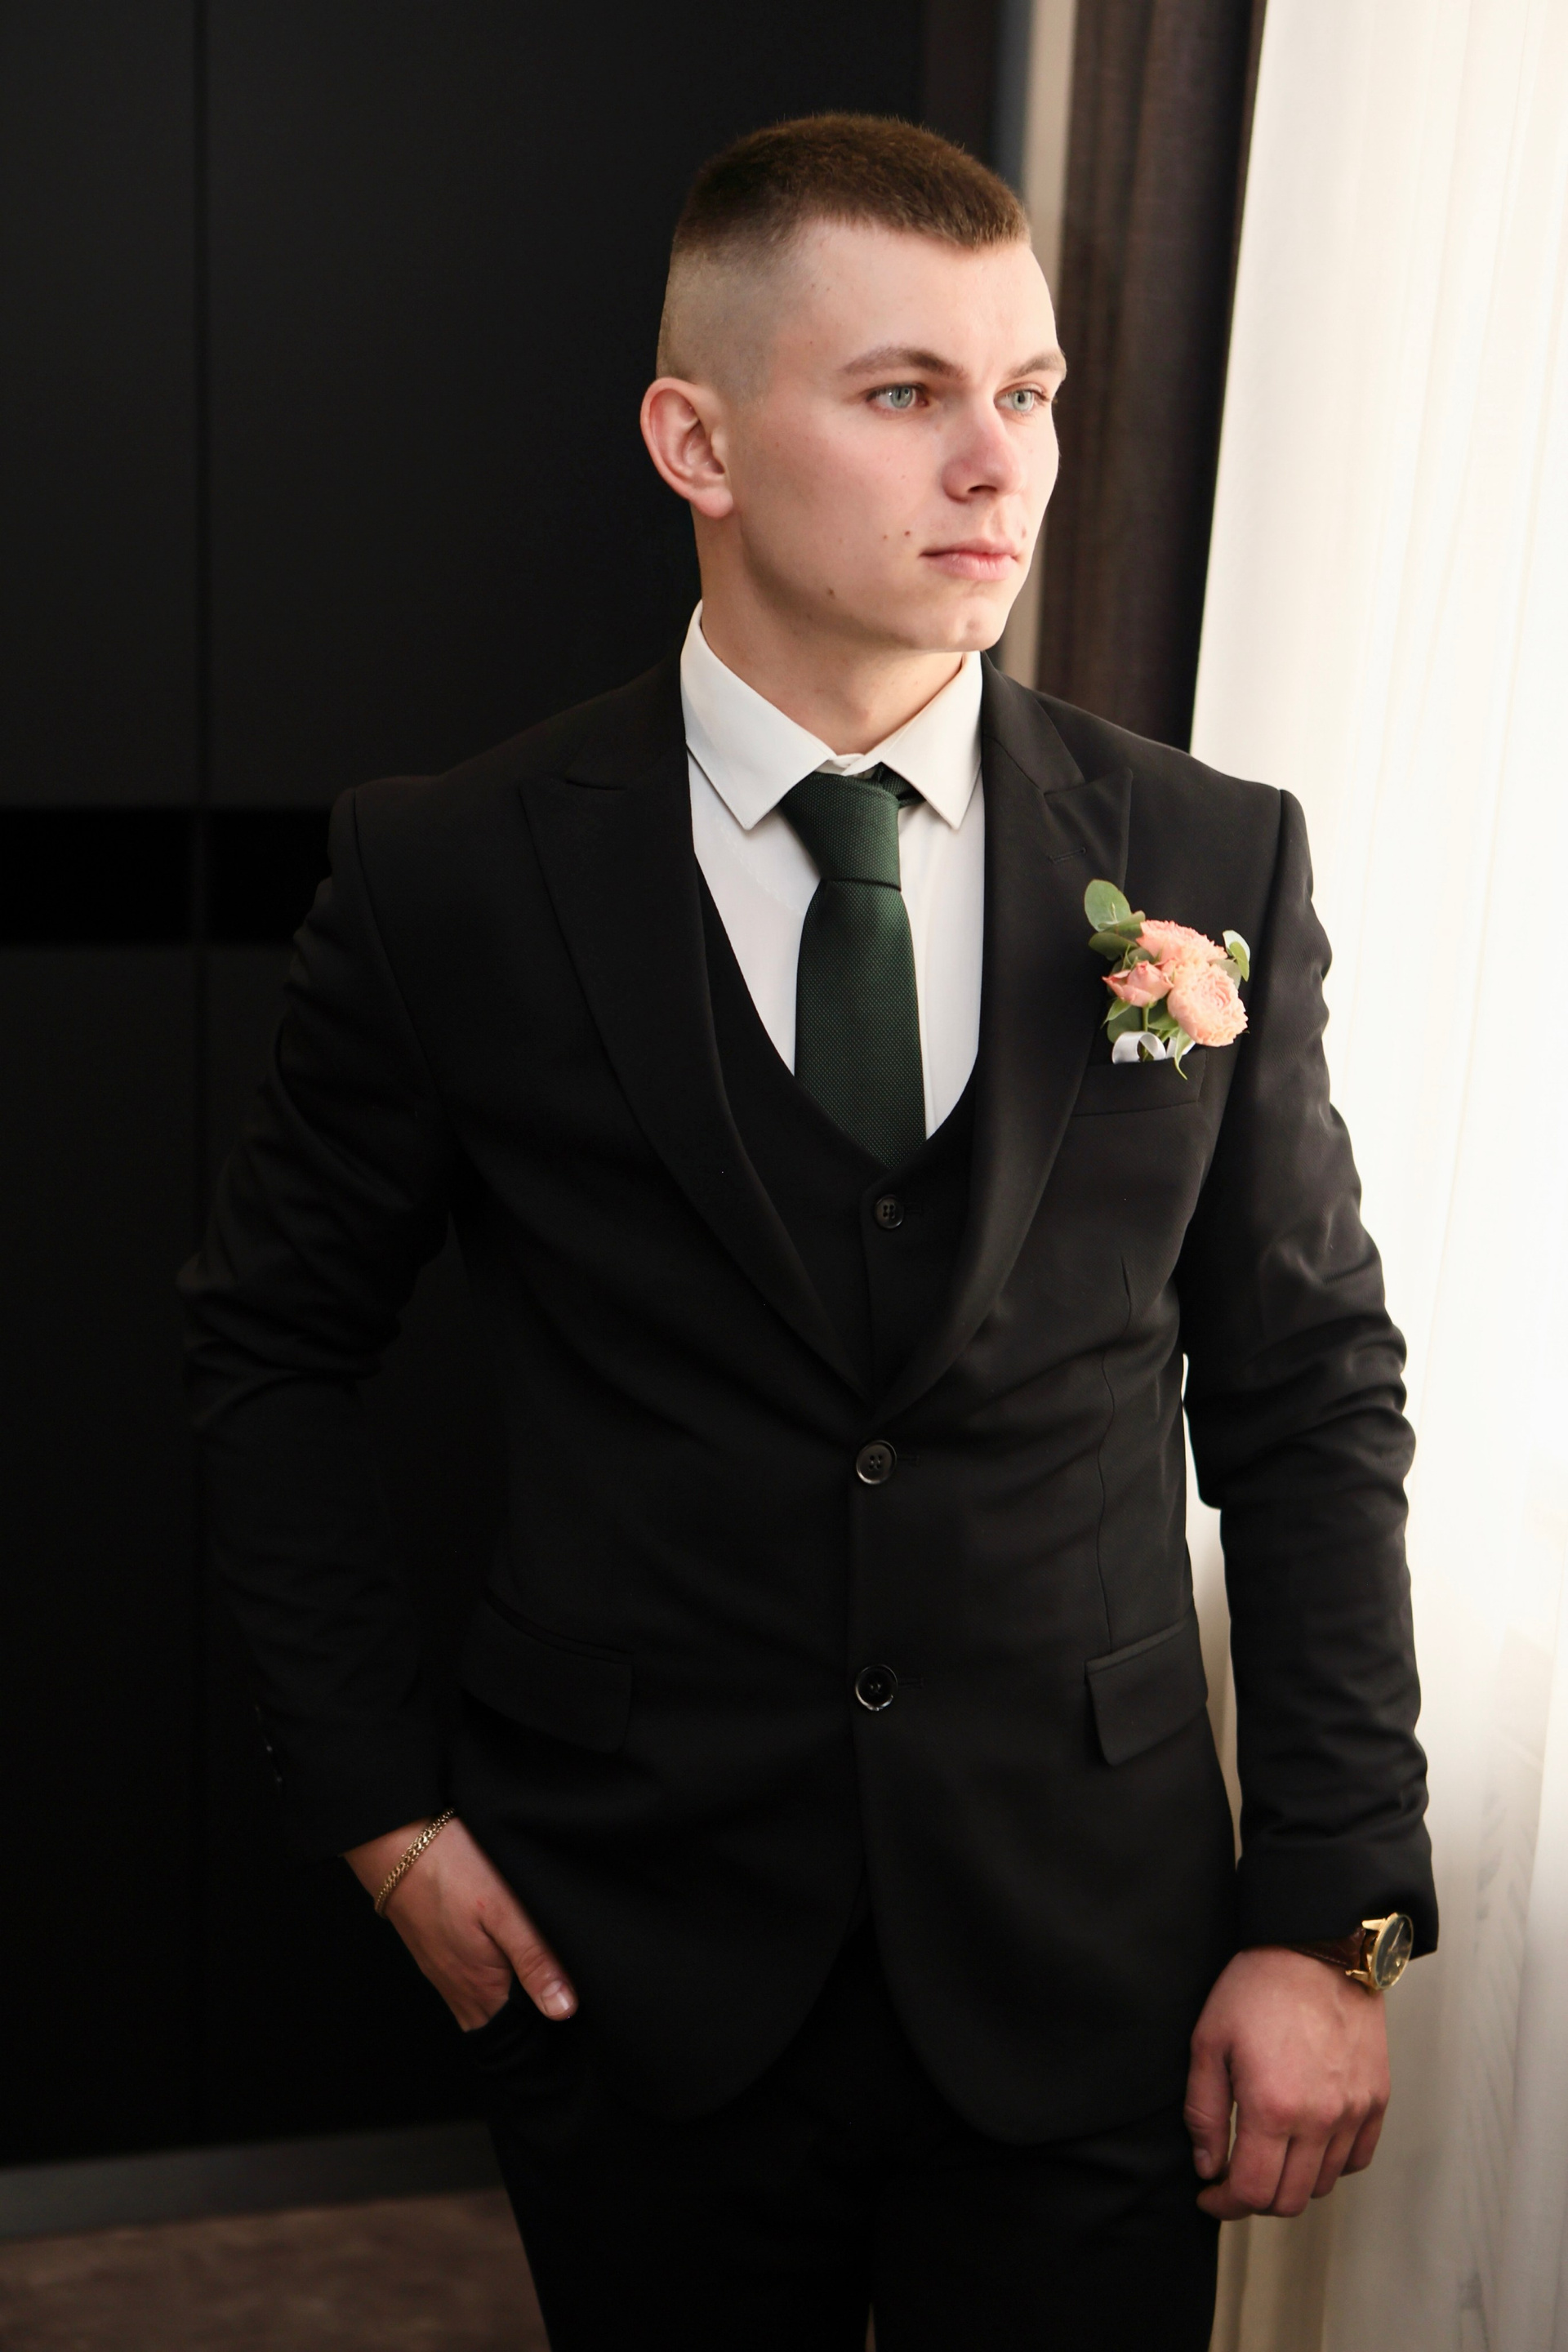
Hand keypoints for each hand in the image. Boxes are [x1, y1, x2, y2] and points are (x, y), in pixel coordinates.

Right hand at [343, 1816, 576, 2030]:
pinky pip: (467, 1984)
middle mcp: (457, 1992)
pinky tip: (505, 1953)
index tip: (575, 2010)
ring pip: (484, 2006)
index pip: (520, 2036)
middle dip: (532, 2019)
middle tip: (564, 1989)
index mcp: (480, 1990)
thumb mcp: (505, 1910)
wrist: (396, 1843)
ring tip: (541, 1971)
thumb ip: (534, 1959)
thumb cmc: (453, 1870)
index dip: (549, 2027)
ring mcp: (442, 1974)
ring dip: (512, 1998)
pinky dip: (491, 1981)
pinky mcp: (433, 1954)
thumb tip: (563, 2010)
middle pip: (502, 2026)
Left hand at [1184, 1946, 1389, 2218]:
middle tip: (1235, 2178)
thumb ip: (1203, 2112)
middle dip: (1255, 2199)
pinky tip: (1307, 2142)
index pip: (1251, 2192)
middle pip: (1289, 2200)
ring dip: (1292, 2182)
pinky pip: (1356, 2159)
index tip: (1210, 2195)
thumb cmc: (1258, 1987)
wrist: (1317, 1948)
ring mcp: (1353, 2112)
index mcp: (1272, 2108)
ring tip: (1269, 2154)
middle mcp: (1319, 2119)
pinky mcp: (1376, 2100)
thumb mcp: (1208, 2042)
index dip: (1225, 2204)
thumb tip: (1208, 2166)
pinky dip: (1330, 2164)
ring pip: (1323, 2184)